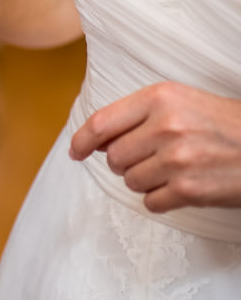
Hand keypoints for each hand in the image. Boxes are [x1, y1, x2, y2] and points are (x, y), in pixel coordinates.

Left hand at [69, 82, 240, 211]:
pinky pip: (150, 202)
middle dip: (127, 162)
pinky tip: (183, 186)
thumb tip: (94, 141)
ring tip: (176, 169)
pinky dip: (162, 199)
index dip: (81, 140)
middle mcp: (166, 126)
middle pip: (113, 157)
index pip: (101, 123)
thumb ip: (138, 116)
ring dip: (146, 180)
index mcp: (160, 97)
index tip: (76, 151)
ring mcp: (177, 159)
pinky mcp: (189, 189)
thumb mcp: (182, 102)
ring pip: (130, 181)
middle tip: (156, 157)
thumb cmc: (225, 124)